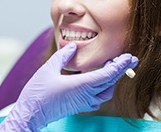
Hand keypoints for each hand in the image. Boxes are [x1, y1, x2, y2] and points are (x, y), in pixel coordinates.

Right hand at [0, 42, 137, 131]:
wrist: (31, 113)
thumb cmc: (38, 92)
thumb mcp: (48, 68)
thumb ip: (63, 56)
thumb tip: (73, 46)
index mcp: (80, 85)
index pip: (107, 74)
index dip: (120, 65)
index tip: (129, 57)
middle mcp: (85, 95)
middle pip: (110, 82)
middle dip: (121, 70)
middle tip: (129, 59)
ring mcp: (83, 102)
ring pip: (106, 92)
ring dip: (112, 80)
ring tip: (112, 68)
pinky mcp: (79, 106)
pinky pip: (98, 99)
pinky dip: (103, 89)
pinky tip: (99, 83)